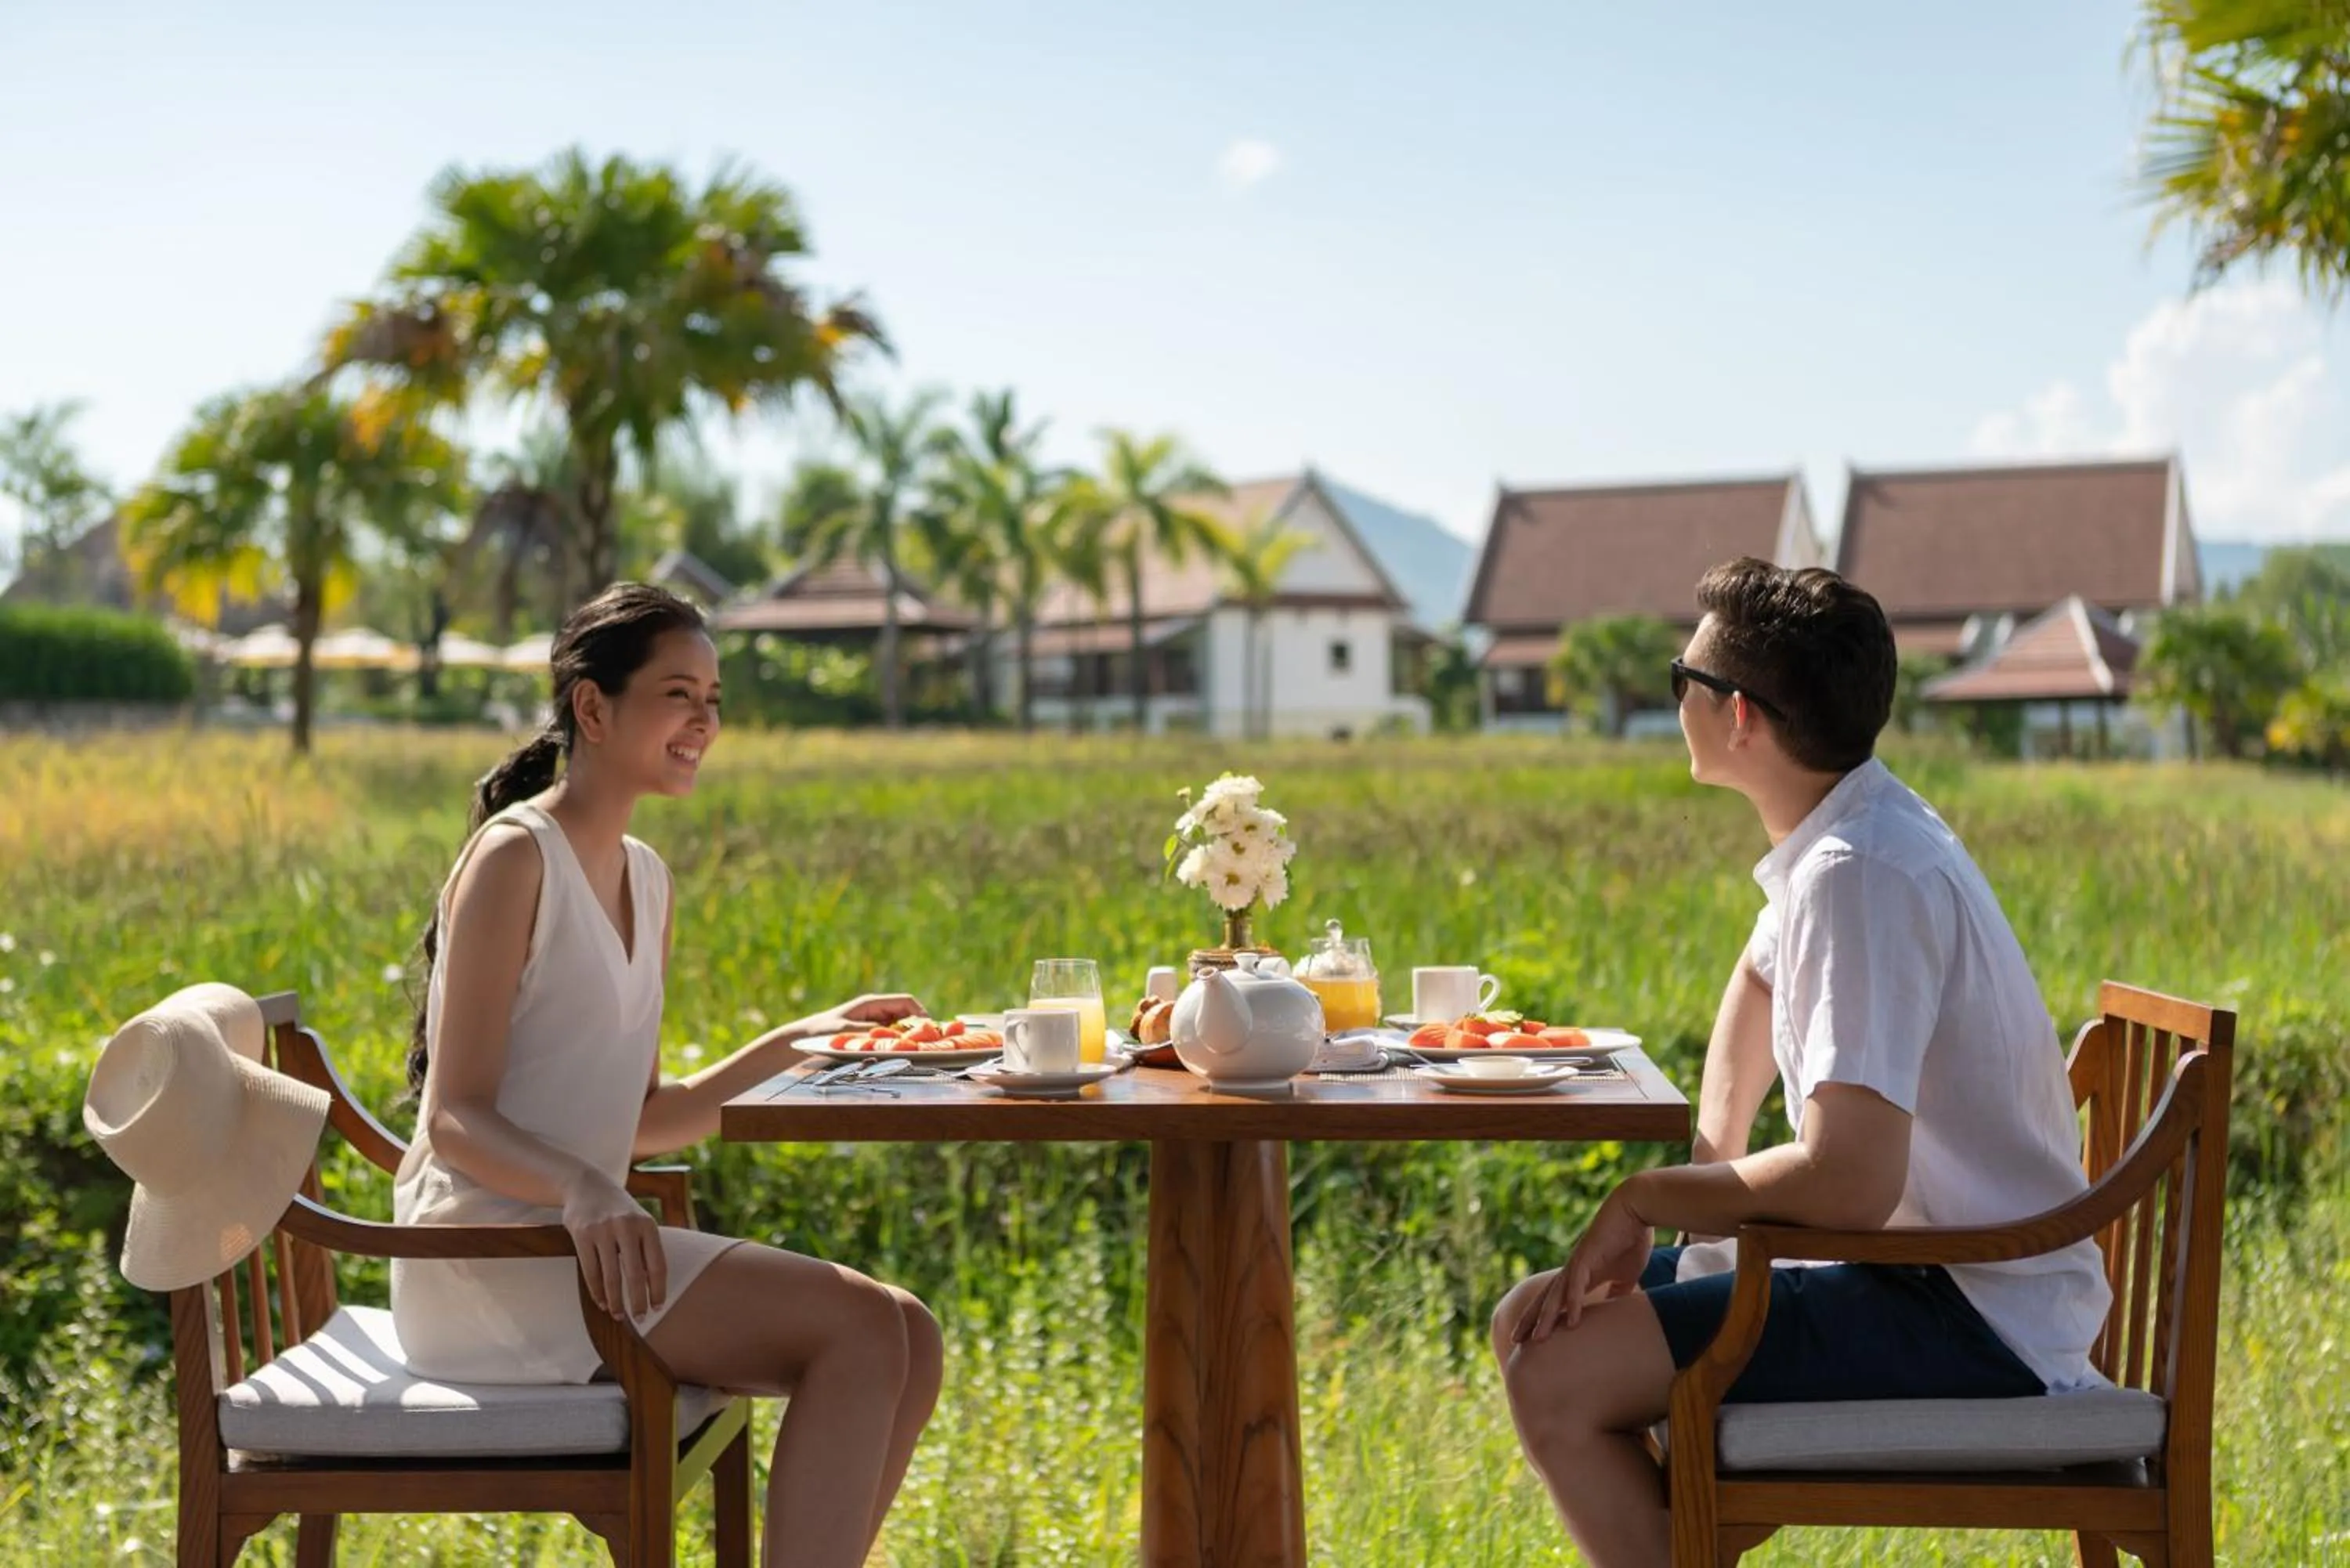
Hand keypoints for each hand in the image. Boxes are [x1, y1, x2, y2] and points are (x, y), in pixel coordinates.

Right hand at [561, 1169, 665, 1320]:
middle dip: (638, 1301)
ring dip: (615, 1300)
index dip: (658, 1290)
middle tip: (639, 1319)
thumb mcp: (639, 1220)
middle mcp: (627, 1227)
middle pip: (635, 1274)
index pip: (657, 1265)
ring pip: (611, 1276)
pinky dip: (596, 1291)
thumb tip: (655, 1285)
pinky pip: (591, 1270)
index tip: (658, 1308)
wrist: (587, 1184)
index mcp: (647, 1225)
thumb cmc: (618, 1209)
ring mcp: (603, 1230)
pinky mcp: (582, 1234)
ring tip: (617, 1315)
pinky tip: (601, 1302)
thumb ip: (647, 1247)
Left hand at [800, 992, 924, 1037]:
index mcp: (872, 1003)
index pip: (906, 1001)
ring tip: (913, 1049)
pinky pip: (891, 1034)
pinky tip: (898, 1052)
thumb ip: (869, 1031)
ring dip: (908, 1036)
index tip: (927, 1030)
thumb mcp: (846, 1030)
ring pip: (901, 1025)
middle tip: (925, 1044)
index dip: (920, 1013)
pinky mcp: (871, 1032)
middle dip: (917, 1026)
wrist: (805, 1037)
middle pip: (907, 1013)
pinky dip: (898, 1041)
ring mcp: (874, 1021)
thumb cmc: (823, 1031)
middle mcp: (876, 1009)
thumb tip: (894, 1034)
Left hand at [1512, 1180, 1654, 1344]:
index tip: (1530, 1339)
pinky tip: (1571, 1321)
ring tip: (1537, 1339)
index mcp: (1579, 1275)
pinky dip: (1573, 1302)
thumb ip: (1617, 1292)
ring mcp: (1577, 1263)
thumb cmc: (1631, 1240)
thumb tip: (1614, 1309)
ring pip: (1556, 1294)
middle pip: (1545, 1299)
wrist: (1635, 1209)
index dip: (1542, 1319)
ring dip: (1546, 1317)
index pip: (1554, 1301)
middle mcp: (1572, 1270)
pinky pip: (1577, 1283)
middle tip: (1515, 1342)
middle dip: (1530, 1320)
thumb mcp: (1626, 1275)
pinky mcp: (1587, 1256)